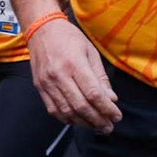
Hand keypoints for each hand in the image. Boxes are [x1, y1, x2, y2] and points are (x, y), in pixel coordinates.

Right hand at [27, 18, 120, 132]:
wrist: (41, 29)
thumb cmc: (68, 38)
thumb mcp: (90, 51)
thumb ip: (100, 77)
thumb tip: (111, 99)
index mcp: (74, 63)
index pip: (93, 93)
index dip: (107, 109)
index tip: (116, 116)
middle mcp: (59, 75)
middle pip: (81, 106)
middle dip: (98, 120)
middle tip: (109, 126)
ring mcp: (47, 83)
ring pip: (67, 112)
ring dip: (84, 124)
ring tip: (97, 127)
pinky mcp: (39, 87)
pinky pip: (54, 110)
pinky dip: (68, 119)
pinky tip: (79, 120)